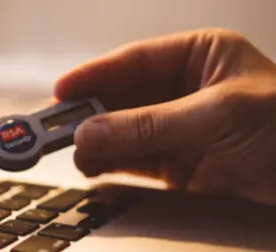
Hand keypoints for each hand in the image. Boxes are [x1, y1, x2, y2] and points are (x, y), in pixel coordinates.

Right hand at [56, 29, 275, 206]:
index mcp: (199, 56)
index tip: (61, 91)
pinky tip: (94, 170)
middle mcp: (184, 91)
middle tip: (57, 130)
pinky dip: (111, 167)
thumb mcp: (218, 114)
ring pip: (122, 133)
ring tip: (76, 155)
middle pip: (121, 99)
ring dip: (97, 144)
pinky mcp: (179, 166)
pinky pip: (134, 163)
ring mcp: (179, 130)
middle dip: (90, 115)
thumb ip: (150, 124)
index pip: (133, 61)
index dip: (94, 75)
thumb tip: (93, 130)